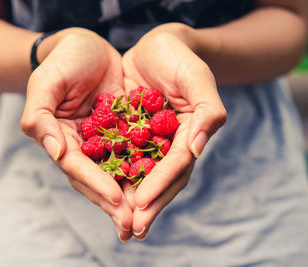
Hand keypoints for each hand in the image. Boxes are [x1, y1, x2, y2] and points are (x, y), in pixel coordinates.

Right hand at [21, 28, 132, 240]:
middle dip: (115, 202)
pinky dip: (145, 170)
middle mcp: (82, 147)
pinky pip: (135, 153)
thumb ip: (41, 117)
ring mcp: (104, 142)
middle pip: (98, 179)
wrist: (87, 46)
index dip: (96, 184)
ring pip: (118, 173)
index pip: (78, 168)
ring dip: (131, 195)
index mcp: (61, 139)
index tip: (117, 200)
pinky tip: (160, 185)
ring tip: (148, 215)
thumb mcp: (46, 83)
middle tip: (135, 224)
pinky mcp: (124, 132)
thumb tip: (55, 152)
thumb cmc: (63, 60)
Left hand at [122, 24, 226, 239]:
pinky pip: (121, 157)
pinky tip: (101, 191)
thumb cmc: (180, 59)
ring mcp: (149, 142)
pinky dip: (113, 175)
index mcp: (188, 136)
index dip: (160, 185)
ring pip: (140, 174)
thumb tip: (196, 150)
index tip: (141, 204)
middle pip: (160, 179)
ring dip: (130, 199)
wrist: (156, 46)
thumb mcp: (198, 79)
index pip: (176, 166)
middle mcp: (169, 144)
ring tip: (118, 222)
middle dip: (147, 204)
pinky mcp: (129, 135)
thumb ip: (207, 112)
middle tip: (132, 229)